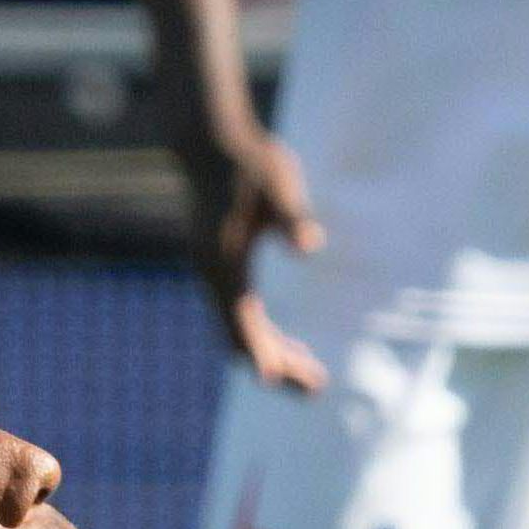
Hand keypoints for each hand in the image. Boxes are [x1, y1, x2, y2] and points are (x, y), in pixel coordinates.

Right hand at [180, 120, 327, 389]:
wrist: (211, 140)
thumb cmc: (249, 160)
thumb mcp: (279, 183)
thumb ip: (292, 217)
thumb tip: (311, 245)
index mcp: (225, 260)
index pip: (241, 319)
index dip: (260, 351)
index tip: (278, 381)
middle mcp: (213, 273)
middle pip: (239, 337)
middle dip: (276, 365)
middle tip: (317, 388)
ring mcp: (213, 271)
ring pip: (239, 329)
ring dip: (271, 354)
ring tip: (310, 376)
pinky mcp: (219, 265)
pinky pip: (239, 315)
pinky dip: (262, 336)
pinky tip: (289, 344)